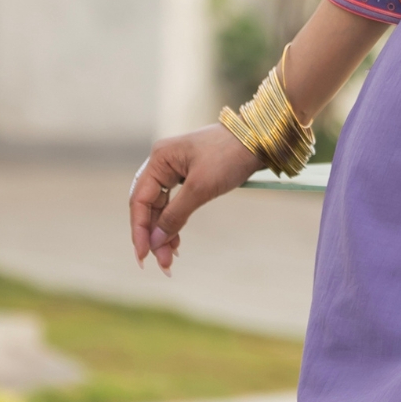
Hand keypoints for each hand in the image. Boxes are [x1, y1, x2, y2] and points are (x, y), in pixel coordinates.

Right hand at [130, 125, 258, 271]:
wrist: (260, 138)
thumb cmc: (230, 156)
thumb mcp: (201, 188)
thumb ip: (176, 214)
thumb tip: (156, 240)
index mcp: (159, 159)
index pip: (140, 200)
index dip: (139, 230)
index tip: (144, 255)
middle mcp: (162, 163)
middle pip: (148, 206)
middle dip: (153, 235)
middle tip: (162, 264)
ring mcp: (175, 168)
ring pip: (161, 207)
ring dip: (164, 232)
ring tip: (170, 259)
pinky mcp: (189, 175)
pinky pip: (174, 203)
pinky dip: (175, 221)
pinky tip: (176, 241)